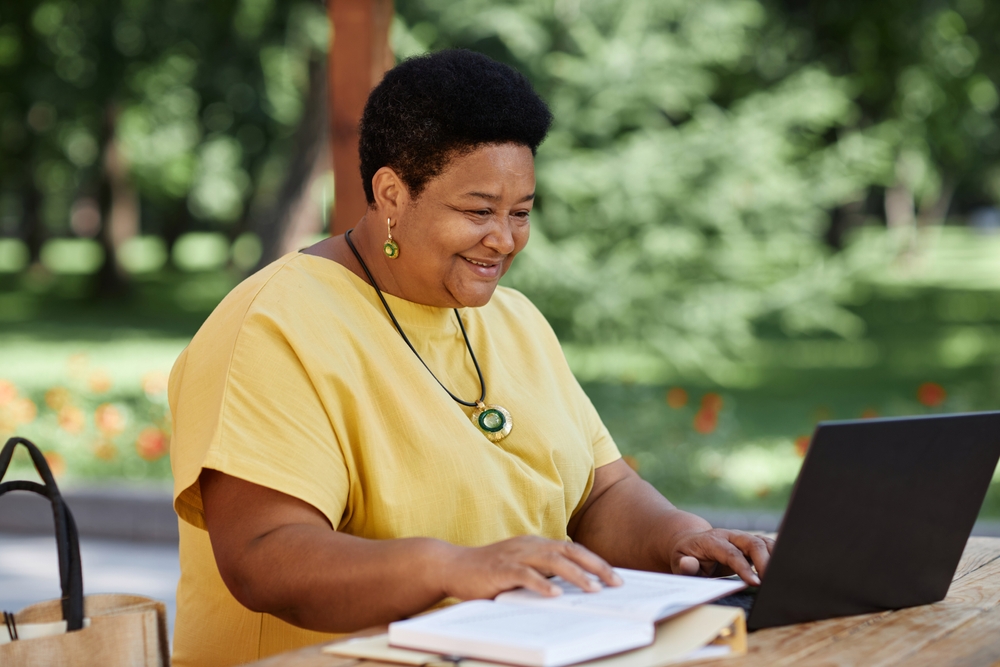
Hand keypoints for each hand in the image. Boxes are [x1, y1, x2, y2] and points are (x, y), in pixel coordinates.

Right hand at [437, 536, 622, 600]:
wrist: (452, 565)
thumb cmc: (488, 570)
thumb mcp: (520, 567)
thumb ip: (542, 571)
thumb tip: (570, 586)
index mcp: (536, 544)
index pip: (573, 549)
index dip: (595, 561)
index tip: (614, 576)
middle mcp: (529, 545)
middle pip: (570, 551)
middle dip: (596, 566)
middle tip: (615, 582)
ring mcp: (515, 555)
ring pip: (553, 561)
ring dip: (575, 575)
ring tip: (593, 589)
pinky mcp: (501, 569)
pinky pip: (525, 575)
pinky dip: (542, 584)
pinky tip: (555, 594)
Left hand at [666, 529, 774, 585]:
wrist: (691, 542)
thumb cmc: (687, 557)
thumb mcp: (678, 563)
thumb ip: (684, 566)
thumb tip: (690, 564)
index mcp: (712, 541)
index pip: (731, 553)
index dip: (744, 567)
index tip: (755, 583)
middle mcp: (729, 536)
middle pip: (752, 543)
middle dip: (765, 561)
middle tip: (772, 582)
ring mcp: (741, 538)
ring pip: (763, 542)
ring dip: (775, 557)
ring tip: (781, 577)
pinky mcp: (750, 544)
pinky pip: (768, 546)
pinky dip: (778, 556)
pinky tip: (782, 571)